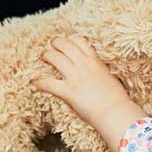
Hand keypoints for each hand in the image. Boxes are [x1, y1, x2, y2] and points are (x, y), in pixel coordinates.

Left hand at [32, 35, 145, 151]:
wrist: (116, 112)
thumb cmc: (117, 100)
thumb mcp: (109, 78)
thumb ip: (100, 72)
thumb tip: (98, 75)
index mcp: (95, 61)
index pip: (80, 41)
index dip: (71, 40)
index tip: (68, 42)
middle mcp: (84, 65)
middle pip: (65, 45)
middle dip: (56, 43)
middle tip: (51, 46)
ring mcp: (75, 77)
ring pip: (54, 57)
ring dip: (46, 55)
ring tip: (43, 57)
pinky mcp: (68, 91)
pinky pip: (48, 82)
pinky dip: (39, 81)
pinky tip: (35, 82)